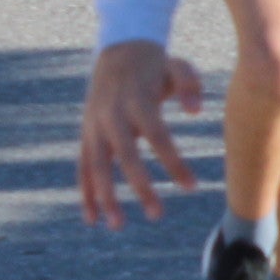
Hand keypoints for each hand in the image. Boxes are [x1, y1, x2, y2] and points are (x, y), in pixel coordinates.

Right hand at [78, 39, 204, 226]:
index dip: (173, 162)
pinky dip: (86, 192)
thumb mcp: (177, 66)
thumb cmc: (156, 66)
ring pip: (97, 165)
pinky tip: (92, 220)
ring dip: (105, 196)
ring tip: (118, 226)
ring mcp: (94, 126)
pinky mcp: (86, 135)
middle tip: (157, 216)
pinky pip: (83, 167)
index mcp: (136, 99)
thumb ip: (189, 84)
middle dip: (139, 186)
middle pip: (124, 155)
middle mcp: (111, 114)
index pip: (157, 135)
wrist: (118, 53)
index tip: (192, 187)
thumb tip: (196, 111)